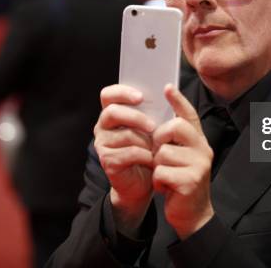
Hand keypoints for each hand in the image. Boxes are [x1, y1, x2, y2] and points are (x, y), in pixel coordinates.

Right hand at [94, 84, 156, 235]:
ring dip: (145, 141)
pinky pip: (129, 153)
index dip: (122, 92)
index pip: (108, 95)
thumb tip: (167, 89)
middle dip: (136, 117)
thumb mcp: (153, 128)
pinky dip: (145, 156)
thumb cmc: (150, 149)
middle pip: (113, 112)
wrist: (145, 181)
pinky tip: (152, 159)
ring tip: (156, 148)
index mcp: (112, 113)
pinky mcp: (107, 161)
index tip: (141, 97)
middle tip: (153, 126)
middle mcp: (103, 126)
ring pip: (125, 135)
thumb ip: (154, 110)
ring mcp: (103, 144)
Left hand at [152, 84, 213, 238]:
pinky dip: (158, 182)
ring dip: (157, 166)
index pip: (189, 115)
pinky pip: (162, 172)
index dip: (178, 100)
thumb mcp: (182, 158)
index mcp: (199, 141)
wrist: (193, 216)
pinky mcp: (191, 181)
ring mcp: (199, 165)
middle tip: (159, 154)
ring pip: (164, 152)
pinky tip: (166, 188)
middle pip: (174, 127)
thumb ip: (175, 141)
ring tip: (165, 176)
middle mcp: (203, 149)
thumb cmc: (182, 183)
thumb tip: (159, 122)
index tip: (167, 87)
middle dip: (159, 139)